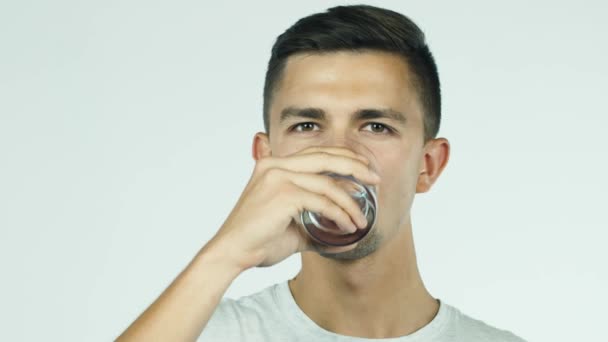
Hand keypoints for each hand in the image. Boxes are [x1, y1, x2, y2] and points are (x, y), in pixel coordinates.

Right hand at [206, 146, 380, 269]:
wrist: (232, 252)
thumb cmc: (258, 240)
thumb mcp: (292, 226)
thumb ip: (314, 221)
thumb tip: (342, 233)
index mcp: (273, 166)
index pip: (315, 153)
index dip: (342, 157)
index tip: (363, 169)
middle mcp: (275, 166)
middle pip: (325, 157)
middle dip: (355, 166)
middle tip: (375, 179)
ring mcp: (278, 177)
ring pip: (328, 184)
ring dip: (350, 203)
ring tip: (362, 219)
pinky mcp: (283, 195)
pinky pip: (322, 202)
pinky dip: (340, 215)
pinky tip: (348, 227)